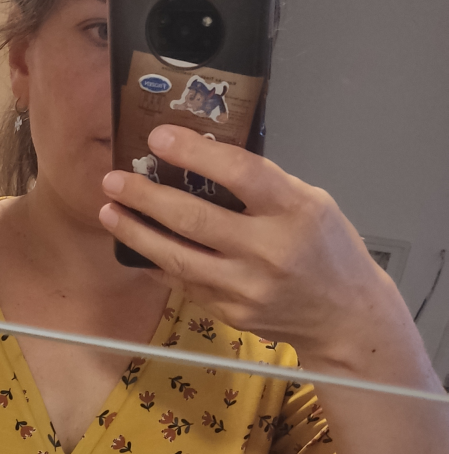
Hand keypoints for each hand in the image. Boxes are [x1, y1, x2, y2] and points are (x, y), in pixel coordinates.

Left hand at [98, 124, 403, 375]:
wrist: (343, 315)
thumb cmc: (328, 251)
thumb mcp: (312, 202)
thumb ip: (264, 185)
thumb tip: (205, 159)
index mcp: (294, 211)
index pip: (239, 173)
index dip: (194, 152)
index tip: (159, 138)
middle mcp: (268, 250)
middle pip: (193, 219)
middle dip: (145, 197)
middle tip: (115, 179)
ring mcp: (246, 287)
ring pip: (177, 258)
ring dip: (137, 233)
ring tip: (110, 211)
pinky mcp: (230, 312)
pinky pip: (182, 283)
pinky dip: (156, 263)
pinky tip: (135, 246)